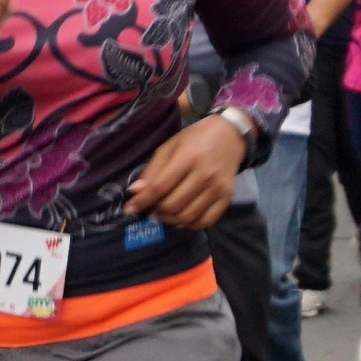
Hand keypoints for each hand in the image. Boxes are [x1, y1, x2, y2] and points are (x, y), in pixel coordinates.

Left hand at [125, 116, 243, 231]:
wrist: (230, 136)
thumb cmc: (196, 138)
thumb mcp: (170, 146)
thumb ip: (153, 169)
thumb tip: (135, 192)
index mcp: (188, 157)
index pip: (160, 187)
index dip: (142, 200)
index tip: (130, 208)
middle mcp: (205, 174)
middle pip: (173, 204)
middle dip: (157, 210)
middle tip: (152, 207)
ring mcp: (217, 188)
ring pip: (187, 216)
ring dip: (170, 220)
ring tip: (164, 213)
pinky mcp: (227, 198)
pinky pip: (205, 221)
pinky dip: (190, 225)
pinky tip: (182, 218)